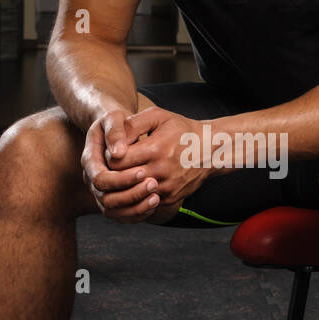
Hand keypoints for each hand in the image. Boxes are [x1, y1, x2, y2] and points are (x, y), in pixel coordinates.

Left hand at [81, 105, 210, 223]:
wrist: (210, 150)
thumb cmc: (181, 130)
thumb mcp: (158, 117)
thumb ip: (133, 124)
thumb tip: (113, 140)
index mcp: (155, 149)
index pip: (117, 161)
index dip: (109, 157)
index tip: (111, 151)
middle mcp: (161, 171)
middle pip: (121, 180)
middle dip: (113, 173)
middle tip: (113, 165)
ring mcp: (166, 188)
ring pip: (131, 194)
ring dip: (123, 186)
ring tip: (123, 174)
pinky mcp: (170, 199)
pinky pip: (144, 202)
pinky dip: (136, 194)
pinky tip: (136, 183)